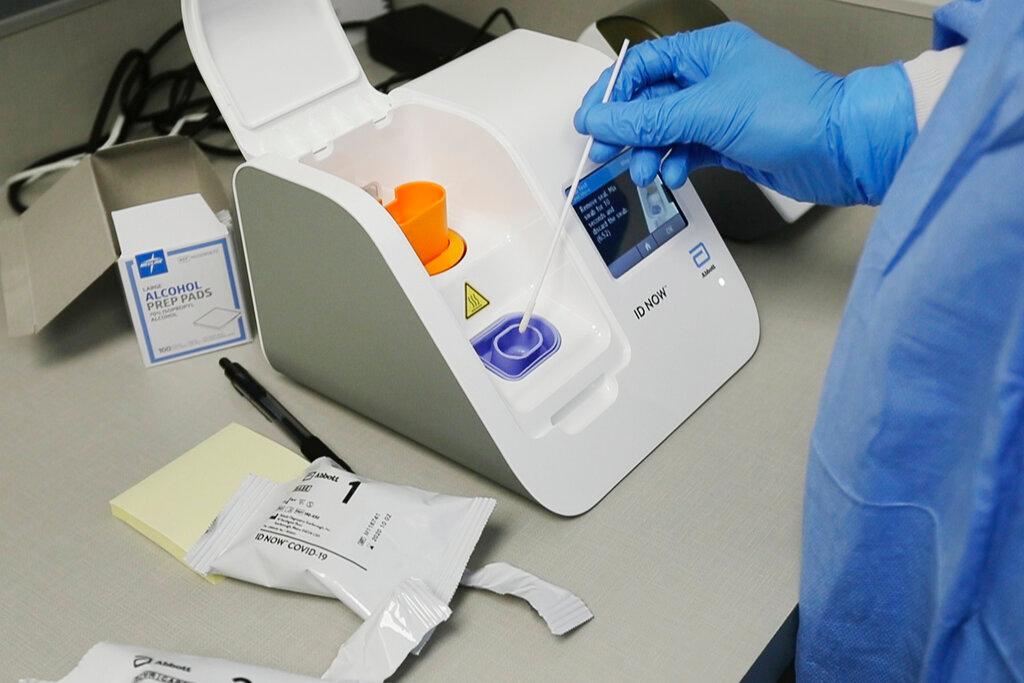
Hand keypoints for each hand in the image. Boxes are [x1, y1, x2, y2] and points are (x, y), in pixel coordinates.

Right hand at [574, 23, 916, 205]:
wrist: (840, 149)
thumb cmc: (794, 112)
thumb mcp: (707, 112)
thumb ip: (649, 120)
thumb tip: (604, 120)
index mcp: (706, 51)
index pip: (642, 67)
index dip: (612, 95)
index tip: (592, 121)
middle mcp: (711, 78)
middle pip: (649, 102)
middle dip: (627, 130)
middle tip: (607, 152)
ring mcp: (720, 111)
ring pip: (666, 130)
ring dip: (650, 152)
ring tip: (643, 170)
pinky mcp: (729, 142)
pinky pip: (687, 151)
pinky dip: (676, 163)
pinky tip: (675, 173)